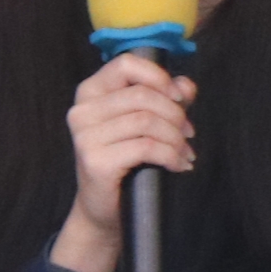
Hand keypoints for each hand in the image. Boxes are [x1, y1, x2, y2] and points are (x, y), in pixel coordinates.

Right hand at [53, 53, 195, 271]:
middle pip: (142, 96)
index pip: (126, 64)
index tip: (179, 97)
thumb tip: (186, 86)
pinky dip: (171, 156)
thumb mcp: (146, 122)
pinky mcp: (95, 161)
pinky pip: (146, 148)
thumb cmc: (126, 160)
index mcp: (90, 92)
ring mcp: (85, 137)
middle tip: (188, 133)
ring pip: (147, 121)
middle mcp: (82, 110)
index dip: (158, 76)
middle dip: (175, 114)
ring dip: (176, 138)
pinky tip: (179, 165)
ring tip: (185, 152)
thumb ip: (166, 98)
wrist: (105, 208)